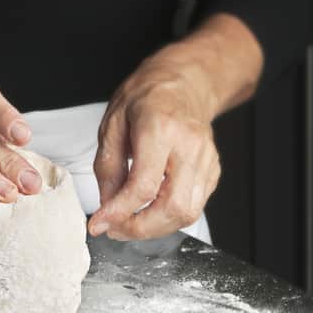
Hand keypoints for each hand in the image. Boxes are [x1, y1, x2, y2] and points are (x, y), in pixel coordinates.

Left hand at [88, 60, 221, 240]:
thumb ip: (108, 168)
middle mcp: (189, 146)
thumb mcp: (112, 124)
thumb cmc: (147, 98)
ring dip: (155, 228)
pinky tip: (150, 209)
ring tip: (130, 222)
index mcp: (160, 129)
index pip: (143, 186)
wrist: (184, 83)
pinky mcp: (212, 170)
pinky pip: (194, 206)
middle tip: (115, 229)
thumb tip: (107, 206)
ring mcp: (206, 159)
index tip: (100, 224)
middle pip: (172, 207)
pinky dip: (169, 217)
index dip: (119, 212)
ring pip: (187, 213)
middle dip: (140, 229)